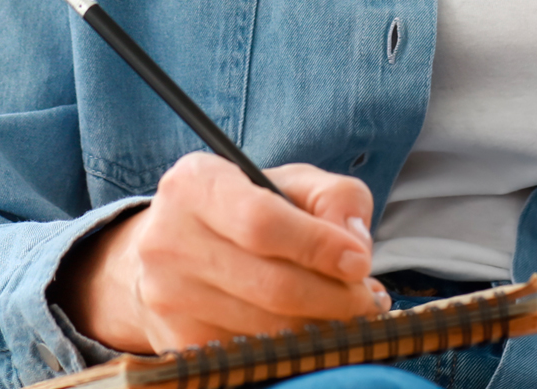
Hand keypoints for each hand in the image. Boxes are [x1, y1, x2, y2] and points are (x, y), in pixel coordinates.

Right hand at [52, 154, 389, 352]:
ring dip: (320, 327)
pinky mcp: (176, 341)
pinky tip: (313, 328)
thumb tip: (356, 245)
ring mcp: (167, 297)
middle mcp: (170, 241)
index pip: (262, 223)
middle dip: (333, 298)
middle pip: (269, 285)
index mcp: (196, 184)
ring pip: (264, 329)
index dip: (318, 246)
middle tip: (368, 300)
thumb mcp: (288, 180)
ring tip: (350, 312)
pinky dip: (291, 348)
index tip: (360, 262)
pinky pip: (249, 354)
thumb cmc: (242, 207)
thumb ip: (334, 196)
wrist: (167, 247)